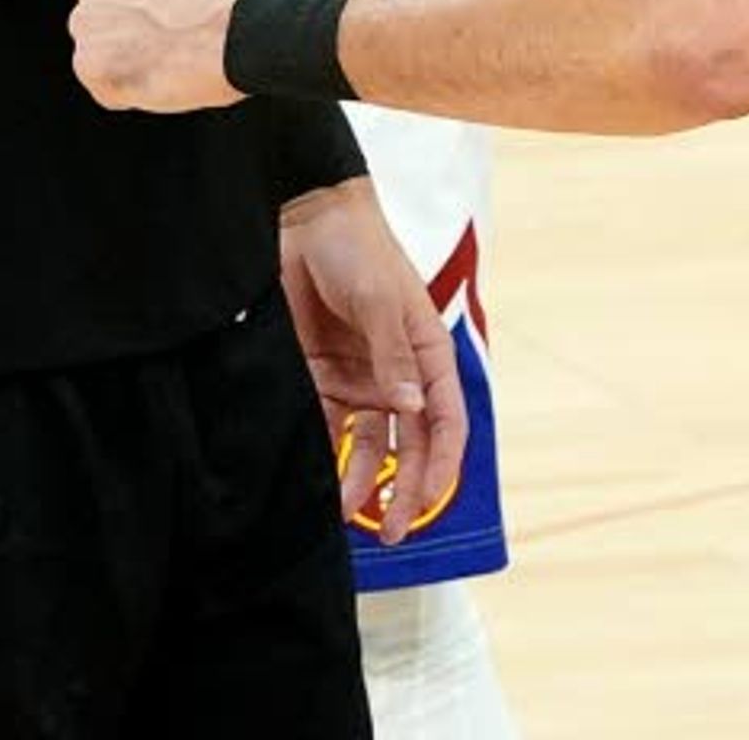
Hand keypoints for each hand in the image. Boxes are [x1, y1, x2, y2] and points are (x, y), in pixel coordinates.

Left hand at [68, 0, 249, 112]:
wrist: (233, 35)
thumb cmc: (224, 2)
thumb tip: (152, 8)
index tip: (156, 9)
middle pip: (94, 9)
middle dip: (118, 26)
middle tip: (158, 40)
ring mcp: (86, 23)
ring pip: (96, 49)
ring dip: (121, 59)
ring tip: (167, 62)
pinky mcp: (88, 65)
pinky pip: (104, 86)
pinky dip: (126, 92)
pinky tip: (161, 81)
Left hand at [279, 179, 467, 546]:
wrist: (303, 218)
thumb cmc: (358, 247)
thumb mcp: (379, 300)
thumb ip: (392, 357)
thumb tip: (410, 409)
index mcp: (427, 355)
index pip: (445, 421)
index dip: (440, 464)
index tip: (426, 500)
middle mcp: (397, 375)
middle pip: (408, 444)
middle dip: (402, 489)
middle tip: (389, 532)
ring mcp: (358, 378)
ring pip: (366, 446)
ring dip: (359, 481)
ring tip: (343, 513)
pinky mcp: (319, 376)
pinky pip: (324, 425)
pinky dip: (322, 453)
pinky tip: (314, 477)